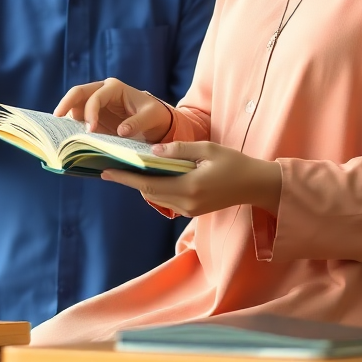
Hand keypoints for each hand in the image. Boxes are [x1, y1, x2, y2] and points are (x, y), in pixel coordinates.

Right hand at [55, 78, 172, 141]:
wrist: (155, 120)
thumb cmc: (154, 114)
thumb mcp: (151, 117)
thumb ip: (137, 122)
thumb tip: (121, 131)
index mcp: (114, 88)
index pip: (96, 97)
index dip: (90, 112)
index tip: (90, 131)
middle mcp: (101, 91)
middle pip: (78, 93)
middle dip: (66, 104)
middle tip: (56, 118)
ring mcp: (95, 103)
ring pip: (75, 105)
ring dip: (68, 117)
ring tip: (60, 132)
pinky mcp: (93, 116)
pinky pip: (78, 118)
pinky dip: (72, 126)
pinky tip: (66, 136)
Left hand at [100, 140, 281, 218]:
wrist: (255, 185)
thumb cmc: (234, 163)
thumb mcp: (207, 149)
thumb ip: (179, 149)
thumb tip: (153, 150)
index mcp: (190, 187)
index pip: (148, 184)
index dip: (125, 178)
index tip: (106, 171)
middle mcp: (187, 203)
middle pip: (149, 192)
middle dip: (129, 180)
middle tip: (110, 167)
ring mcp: (189, 210)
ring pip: (156, 197)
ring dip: (141, 184)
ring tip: (124, 169)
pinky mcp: (192, 211)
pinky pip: (167, 199)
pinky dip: (155, 188)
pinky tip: (149, 176)